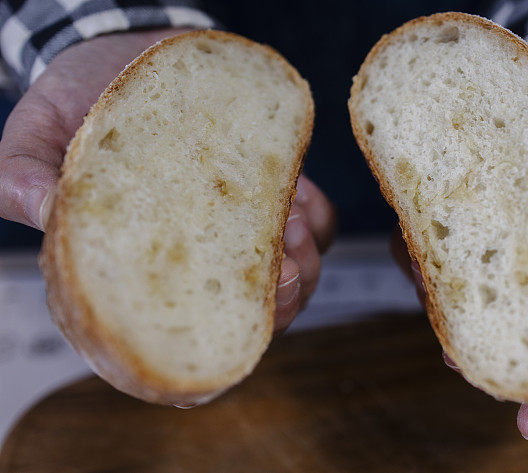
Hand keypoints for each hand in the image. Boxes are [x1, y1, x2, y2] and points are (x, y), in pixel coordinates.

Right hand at [0, 28, 335, 331]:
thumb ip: (24, 172)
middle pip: (257, 313)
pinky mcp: (270, 192)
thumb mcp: (37, 128)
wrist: (123, 51)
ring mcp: (241, 227)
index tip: (254, 305)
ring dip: (309, 260)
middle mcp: (198, 255)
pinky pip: (317, 223)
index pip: (189, 326)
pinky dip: (320, 219)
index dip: (226, 330)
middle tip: (287, 270)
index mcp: (143, 265)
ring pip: (298, 274)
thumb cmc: (76, 99)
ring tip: (291, 222)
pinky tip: (299, 195)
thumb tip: (44, 210)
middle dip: (285, 301)